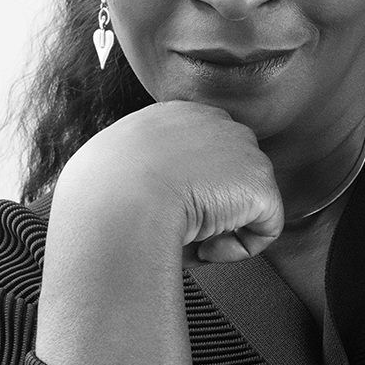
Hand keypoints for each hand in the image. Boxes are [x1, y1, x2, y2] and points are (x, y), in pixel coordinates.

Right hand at [55, 100, 284, 262]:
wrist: (117, 202)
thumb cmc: (100, 196)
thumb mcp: (112, 169)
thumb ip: (140, 172)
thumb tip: (147, 196)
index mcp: (174, 115)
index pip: (201, 151)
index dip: (189, 189)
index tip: (164, 210)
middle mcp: (213, 122)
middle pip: (231, 175)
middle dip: (210, 207)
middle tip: (174, 225)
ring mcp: (242, 149)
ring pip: (246, 204)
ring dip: (219, 229)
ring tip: (184, 234)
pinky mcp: (259, 183)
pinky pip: (264, 230)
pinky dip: (237, 250)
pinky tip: (204, 245)